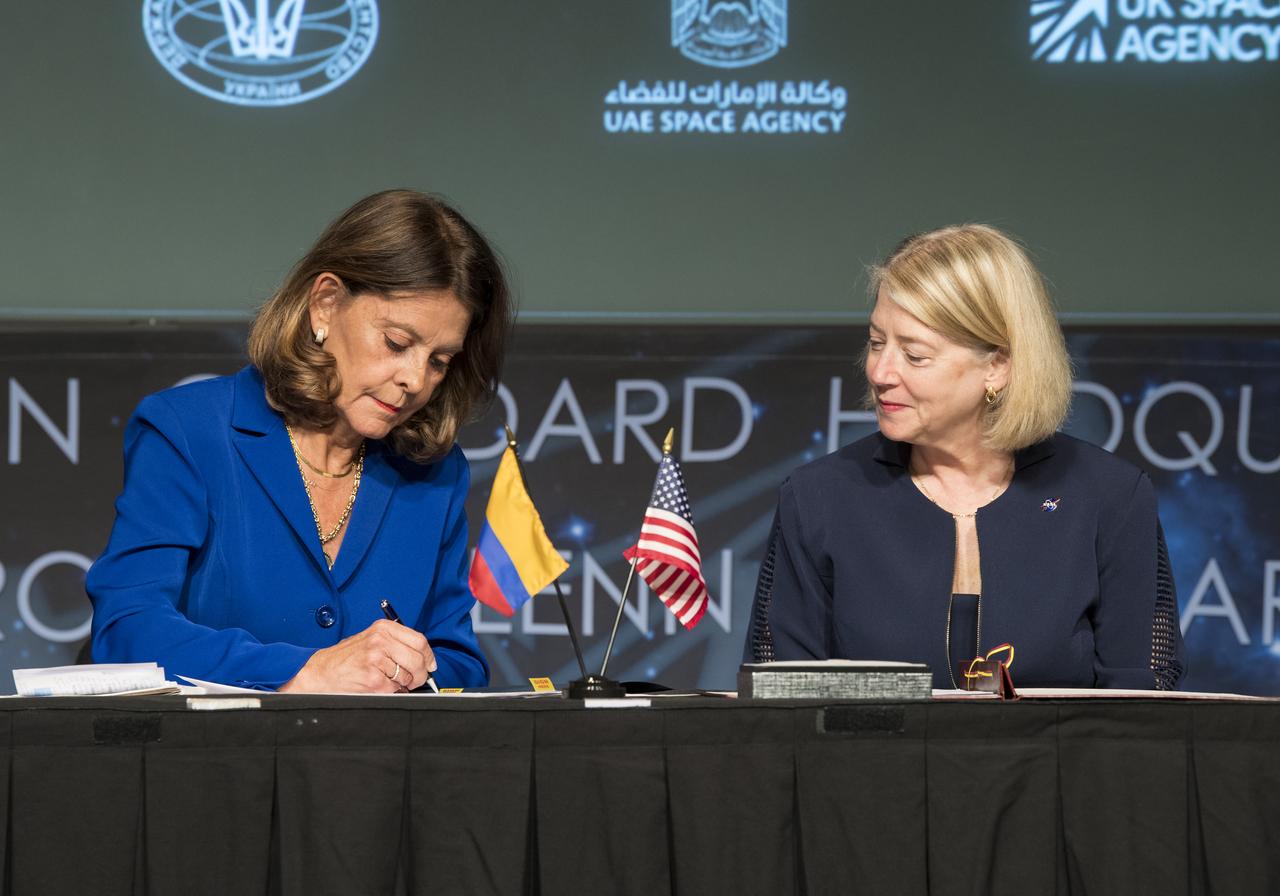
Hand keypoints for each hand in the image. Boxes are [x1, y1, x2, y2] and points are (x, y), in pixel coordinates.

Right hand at [278, 618, 435, 692]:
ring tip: (389, 681)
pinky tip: (378, 686)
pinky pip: (394, 688)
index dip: (428, 655)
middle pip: (417, 659)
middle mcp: (380, 641)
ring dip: (404, 684)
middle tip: (416, 680)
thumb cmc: (346, 658)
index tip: (430, 664)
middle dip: (421, 674)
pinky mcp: (372, 678)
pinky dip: (391, 691)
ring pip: (407, 676)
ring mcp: (376, 659)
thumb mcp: (371, 639)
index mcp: (383, 628)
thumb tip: (424, 657)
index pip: (419, 640)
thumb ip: (395, 643)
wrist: (319, 672)